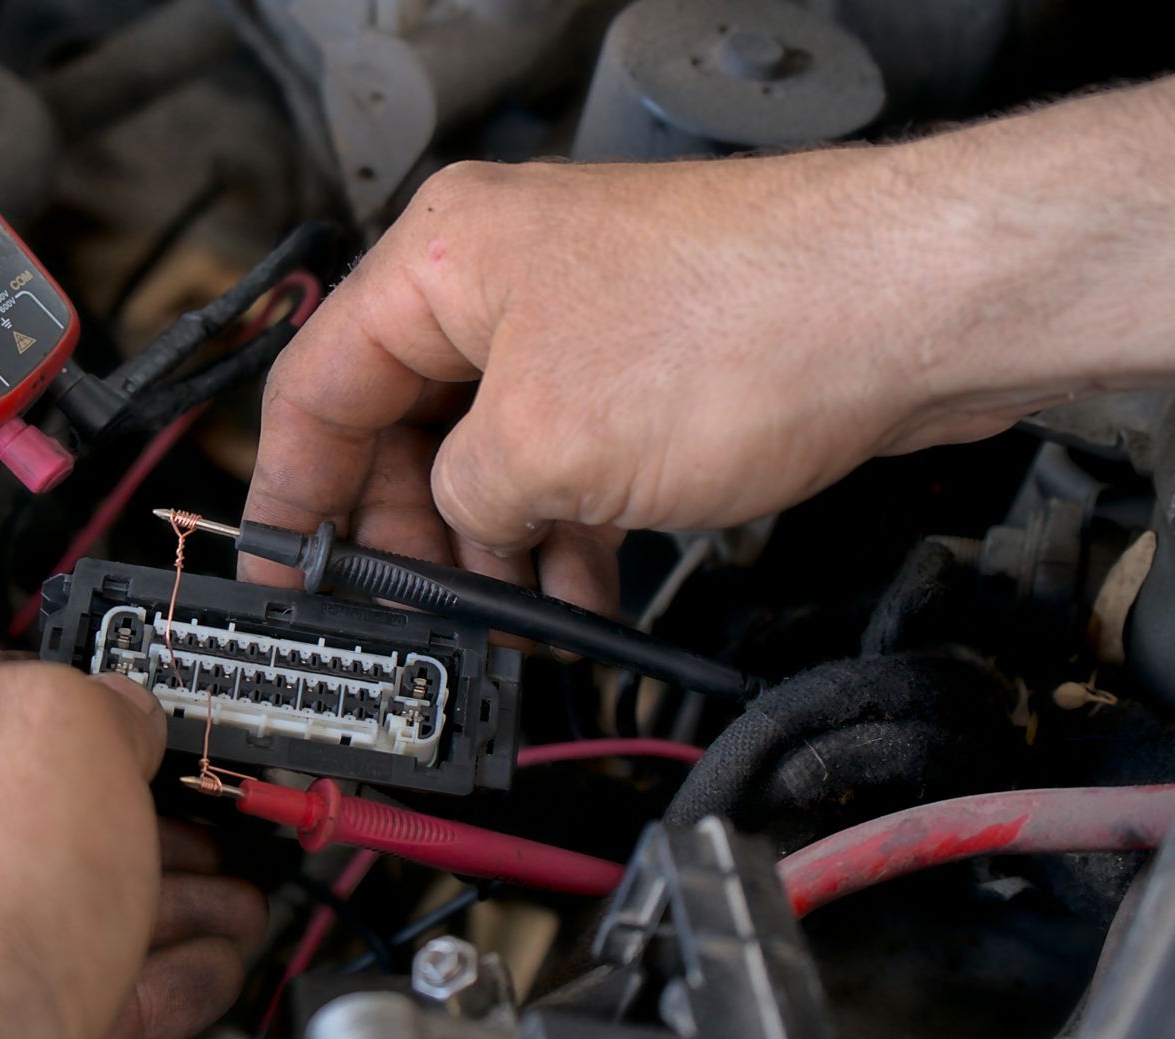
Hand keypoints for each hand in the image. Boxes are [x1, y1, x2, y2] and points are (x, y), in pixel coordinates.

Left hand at [0, 639, 259, 1038]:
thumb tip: (123, 719)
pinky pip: (73, 990)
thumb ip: (100, 704)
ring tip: (236, 903)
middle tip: (204, 821)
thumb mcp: (65, 718)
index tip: (134, 713)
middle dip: (142, 818)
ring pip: (65, 903)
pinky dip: (149, 979)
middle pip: (34, 809)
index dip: (72, 687)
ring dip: (167, 902)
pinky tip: (206, 969)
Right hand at [245, 81, 1174, 614]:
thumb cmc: (743, 326)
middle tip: (408, 617)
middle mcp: (500, 275)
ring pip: (490, 448)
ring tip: (504, 622)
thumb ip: (460, 500)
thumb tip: (458, 527)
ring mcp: (578, 313)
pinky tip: (578, 592)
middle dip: (407, 532)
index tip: (273, 574)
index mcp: (441, 261)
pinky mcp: (647, 354)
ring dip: (492, 543)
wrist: (919, 305)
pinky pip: (567, 452)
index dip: (285, 494)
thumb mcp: (543, 449)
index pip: (317, 387)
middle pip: (403, 423)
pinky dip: (562, 525)